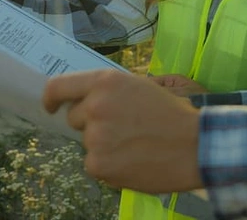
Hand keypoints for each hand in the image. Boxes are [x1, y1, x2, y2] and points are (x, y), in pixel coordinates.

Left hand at [43, 70, 203, 192]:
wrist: (195, 145)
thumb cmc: (174, 114)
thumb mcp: (141, 87)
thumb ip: (110, 91)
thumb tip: (86, 100)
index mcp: (106, 82)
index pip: (59, 86)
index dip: (51, 98)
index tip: (51, 107)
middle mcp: (95, 107)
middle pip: (75, 118)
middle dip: (92, 123)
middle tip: (123, 127)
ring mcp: (95, 137)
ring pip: (88, 142)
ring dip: (104, 145)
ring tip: (135, 145)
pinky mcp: (98, 165)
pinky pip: (94, 163)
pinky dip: (110, 164)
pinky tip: (133, 160)